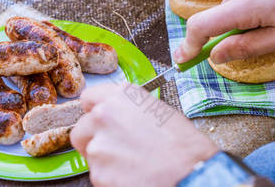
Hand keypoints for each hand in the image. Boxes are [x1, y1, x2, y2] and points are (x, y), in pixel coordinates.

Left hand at [71, 83, 218, 186]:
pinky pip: (98, 176)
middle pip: (81, 129)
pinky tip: (133, 176)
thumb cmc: (184, 146)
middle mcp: (103, 116)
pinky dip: (111, 178)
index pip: (88, 99)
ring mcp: (98, 146)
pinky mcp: (99, 174)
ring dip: (105, 160)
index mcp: (119, 96)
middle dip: (94, 139)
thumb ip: (128, 109)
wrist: (193, 174)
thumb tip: (117, 116)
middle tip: (116, 149)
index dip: (95, 112)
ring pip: (90, 154)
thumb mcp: (157, 111)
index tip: (100, 121)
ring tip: (133, 164)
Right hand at [174, 0, 274, 63]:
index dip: (188, 44)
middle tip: (269, 30)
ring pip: (235, 2)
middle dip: (235, 28)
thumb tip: (215, 55)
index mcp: (247, 5)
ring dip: (249, 11)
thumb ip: (248, 46)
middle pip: (221, 15)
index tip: (182, 58)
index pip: (201, 25)